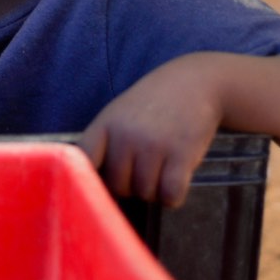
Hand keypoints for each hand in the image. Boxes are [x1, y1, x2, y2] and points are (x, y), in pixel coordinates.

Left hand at [78, 53, 223, 207]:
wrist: (194, 83)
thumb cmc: (152, 104)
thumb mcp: (119, 114)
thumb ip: (104, 144)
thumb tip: (93, 186)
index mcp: (106, 124)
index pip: (84, 161)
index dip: (91, 179)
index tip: (103, 184)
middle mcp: (126, 135)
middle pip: (118, 187)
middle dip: (130, 187)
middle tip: (143, 171)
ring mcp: (154, 145)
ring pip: (145, 194)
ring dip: (154, 191)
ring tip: (160, 169)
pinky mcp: (182, 155)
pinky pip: (170, 196)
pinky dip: (173, 196)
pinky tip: (175, 179)